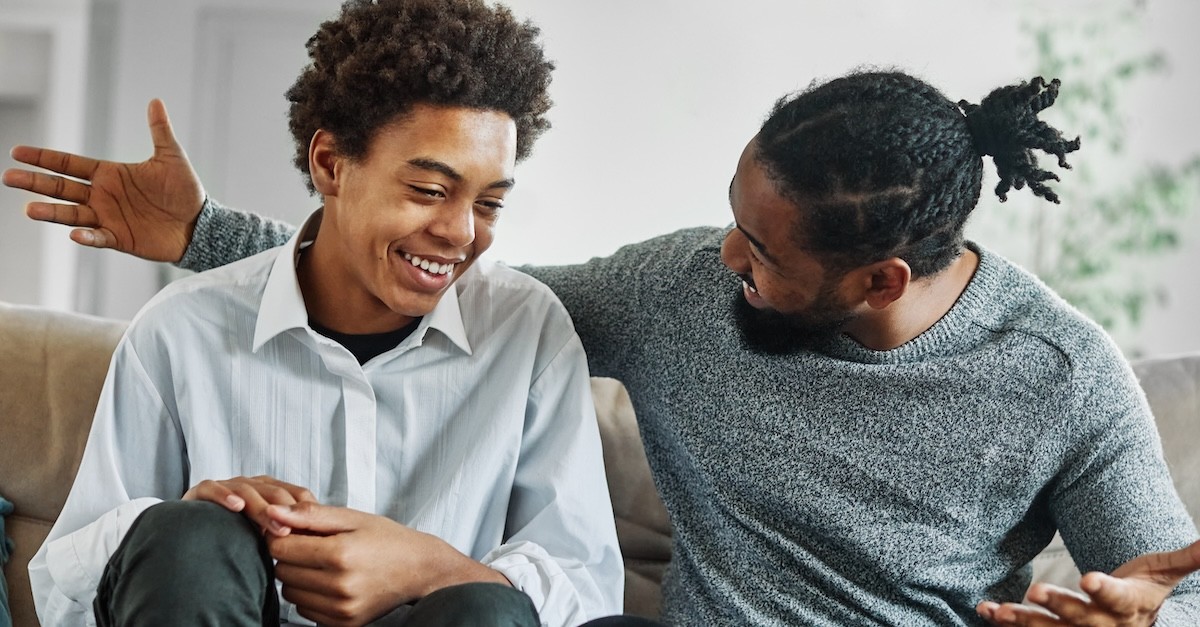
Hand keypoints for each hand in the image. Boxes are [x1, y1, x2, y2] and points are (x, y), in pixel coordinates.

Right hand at [2, 98, 203, 261]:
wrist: (199, 224)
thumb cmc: (184, 190)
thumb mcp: (171, 157)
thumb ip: (159, 131)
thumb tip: (156, 101)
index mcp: (109, 174)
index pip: (70, 164)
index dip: (45, 158)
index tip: (17, 152)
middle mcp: (102, 195)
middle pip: (62, 187)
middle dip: (36, 182)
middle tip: (9, 177)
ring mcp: (108, 217)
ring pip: (72, 214)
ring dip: (52, 212)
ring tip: (29, 209)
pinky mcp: (119, 238)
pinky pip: (98, 237)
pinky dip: (86, 236)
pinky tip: (74, 233)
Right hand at [183, 475, 317, 536]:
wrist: (192, 534)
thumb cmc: (236, 538)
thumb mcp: (267, 539)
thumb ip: (286, 538)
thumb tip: (316, 554)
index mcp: (272, 492)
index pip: (297, 495)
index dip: (307, 512)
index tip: (315, 534)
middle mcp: (252, 485)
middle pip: (275, 493)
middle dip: (287, 512)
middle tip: (294, 533)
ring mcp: (228, 486)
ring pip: (249, 490)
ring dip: (262, 508)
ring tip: (274, 527)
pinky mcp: (202, 491)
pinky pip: (213, 488)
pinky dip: (225, 495)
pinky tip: (236, 506)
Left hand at [265, 503, 509, 626]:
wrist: (420, 569)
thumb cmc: (387, 539)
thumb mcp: (352, 518)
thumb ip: (310, 515)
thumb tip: (272, 513)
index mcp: (340, 553)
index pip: (280, 548)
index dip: (283, 536)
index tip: (297, 531)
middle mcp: (340, 585)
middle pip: (282, 571)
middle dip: (290, 557)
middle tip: (313, 546)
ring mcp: (342, 608)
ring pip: (290, 593)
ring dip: (298, 578)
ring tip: (322, 564)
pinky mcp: (343, 623)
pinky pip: (304, 610)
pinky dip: (309, 596)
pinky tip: (329, 582)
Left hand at [977, 539, 1199, 625]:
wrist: (1133, 623)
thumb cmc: (1144, 591)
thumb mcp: (1163, 573)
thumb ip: (1185, 558)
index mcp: (1127, 607)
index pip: (1118, 599)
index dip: (1104, 590)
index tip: (1088, 578)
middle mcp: (1100, 624)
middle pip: (1080, 618)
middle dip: (1058, 606)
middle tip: (1036, 590)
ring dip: (1023, 620)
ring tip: (999, 610)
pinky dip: (1005, 621)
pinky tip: (986, 610)